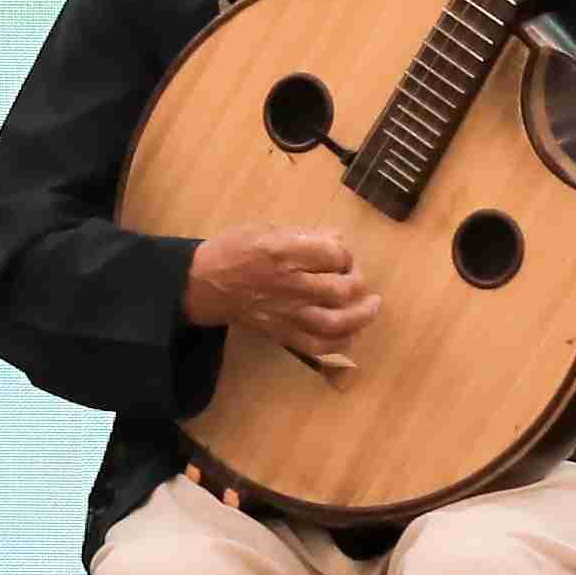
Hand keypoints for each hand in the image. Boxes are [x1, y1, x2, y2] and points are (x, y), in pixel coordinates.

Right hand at [184, 226, 378, 373]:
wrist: (203, 284)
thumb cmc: (234, 249)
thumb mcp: (266, 227)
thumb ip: (305, 234)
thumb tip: (339, 240)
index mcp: (284, 251)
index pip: (334, 253)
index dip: (346, 253)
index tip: (340, 254)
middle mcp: (289, 284)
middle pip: (341, 288)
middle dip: (358, 281)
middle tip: (356, 277)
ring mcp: (287, 313)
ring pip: (336, 322)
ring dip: (361, 315)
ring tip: (372, 305)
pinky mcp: (282, 334)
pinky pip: (317, 346)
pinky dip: (340, 344)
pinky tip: (351, 333)